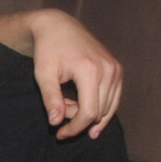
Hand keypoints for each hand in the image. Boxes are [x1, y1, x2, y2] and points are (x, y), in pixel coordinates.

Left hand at [32, 12, 121, 139]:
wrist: (59, 27)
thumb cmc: (48, 50)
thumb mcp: (43, 74)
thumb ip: (50, 99)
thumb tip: (56, 123)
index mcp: (89, 70)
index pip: (89, 112)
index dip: (75, 128)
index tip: (60, 134)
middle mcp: (108, 70)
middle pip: (99, 111)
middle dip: (78, 120)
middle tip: (58, 113)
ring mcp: (116, 69)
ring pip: (108, 107)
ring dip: (88, 115)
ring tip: (68, 108)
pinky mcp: (117, 69)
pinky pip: (114, 98)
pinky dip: (100, 108)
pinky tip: (88, 118)